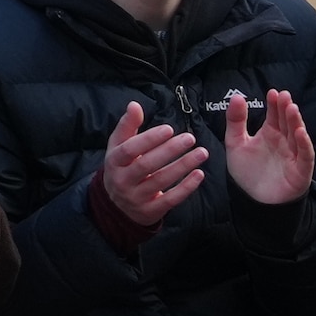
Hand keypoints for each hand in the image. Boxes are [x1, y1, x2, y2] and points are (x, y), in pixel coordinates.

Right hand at [93, 102, 205, 230]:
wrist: (116, 206)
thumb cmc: (122, 168)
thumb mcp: (118, 147)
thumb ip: (127, 126)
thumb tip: (134, 105)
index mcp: (114, 162)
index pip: (130, 149)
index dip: (149, 139)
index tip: (169, 129)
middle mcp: (122, 180)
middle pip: (147, 165)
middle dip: (170, 150)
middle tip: (190, 138)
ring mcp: (136, 197)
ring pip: (161, 181)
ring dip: (183, 166)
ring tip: (202, 152)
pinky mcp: (150, 211)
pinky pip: (171, 199)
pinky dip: (186, 187)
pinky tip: (199, 174)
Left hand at [216, 89, 314, 208]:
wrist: (253, 200)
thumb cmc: (247, 171)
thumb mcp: (235, 143)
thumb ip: (235, 121)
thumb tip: (236, 97)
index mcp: (270, 133)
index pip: (275, 115)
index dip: (274, 104)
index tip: (272, 92)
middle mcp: (284, 141)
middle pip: (287, 122)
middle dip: (286, 109)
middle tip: (283, 96)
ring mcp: (294, 155)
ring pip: (298, 135)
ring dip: (296, 122)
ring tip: (292, 108)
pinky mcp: (300, 170)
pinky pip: (305, 155)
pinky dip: (304, 144)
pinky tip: (300, 132)